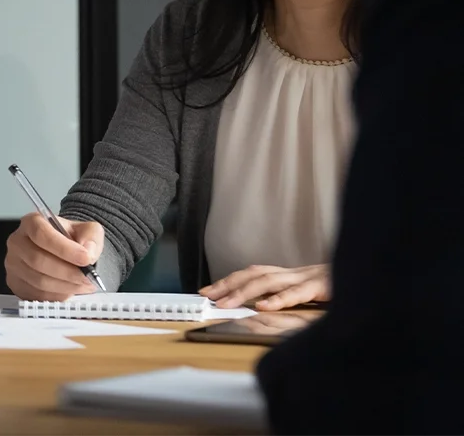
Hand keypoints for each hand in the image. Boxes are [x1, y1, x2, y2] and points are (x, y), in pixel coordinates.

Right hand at [4, 212, 103, 301]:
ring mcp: (14, 265)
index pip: (41, 234)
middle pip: (38, 260)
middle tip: (87, 277)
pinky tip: (70, 289)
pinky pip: (37, 295)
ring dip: (65, 286)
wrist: (63, 251)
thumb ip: (91, 237)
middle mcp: (17, 242)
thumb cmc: (70, 239)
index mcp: (31, 222)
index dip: (64, 248)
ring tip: (83, 284)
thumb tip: (88, 252)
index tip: (85, 259)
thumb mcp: (86, 230)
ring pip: (39, 281)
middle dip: (67, 272)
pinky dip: (58, 295)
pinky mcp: (16, 284)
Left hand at [200, 264, 329, 310]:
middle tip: (208, 296)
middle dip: (228, 285)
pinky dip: (279, 299)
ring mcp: (307, 277)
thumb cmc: (340, 285)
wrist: (371, 273)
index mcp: (289, 273)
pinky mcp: (322, 286)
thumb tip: (260, 306)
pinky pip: (297, 292)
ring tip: (227, 303)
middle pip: (253, 274)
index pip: (251, 273)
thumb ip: (287, 295)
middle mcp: (293, 272)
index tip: (207, 291)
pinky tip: (264, 306)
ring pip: (269, 281)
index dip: (228, 280)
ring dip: (245, 292)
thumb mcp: (309, 291)